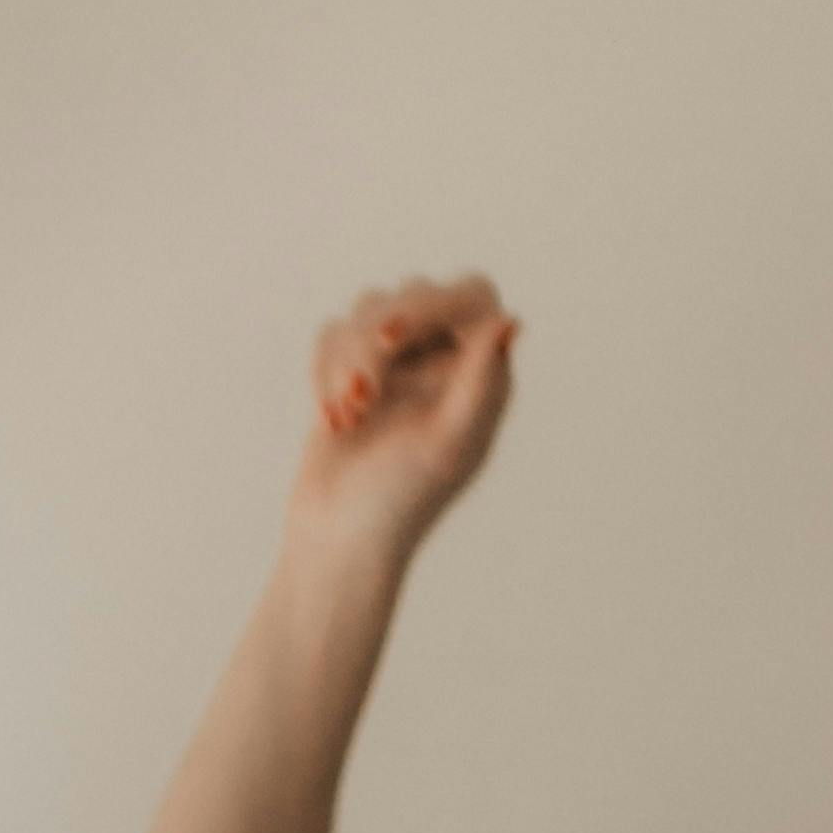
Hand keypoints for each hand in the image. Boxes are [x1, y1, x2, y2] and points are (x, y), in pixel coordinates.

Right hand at [281, 277, 517, 579]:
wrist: (339, 540)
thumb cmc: (401, 501)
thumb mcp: (448, 443)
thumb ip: (480, 381)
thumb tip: (508, 320)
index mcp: (481, 376)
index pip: (471, 296)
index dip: (435, 302)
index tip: (395, 336)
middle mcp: (444, 362)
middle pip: (415, 293)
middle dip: (377, 340)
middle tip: (364, 394)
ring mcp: (398, 365)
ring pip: (369, 308)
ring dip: (348, 362)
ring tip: (348, 418)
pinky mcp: (352, 372)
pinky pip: (334, 334)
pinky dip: (325, 374)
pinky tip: (334, 421)